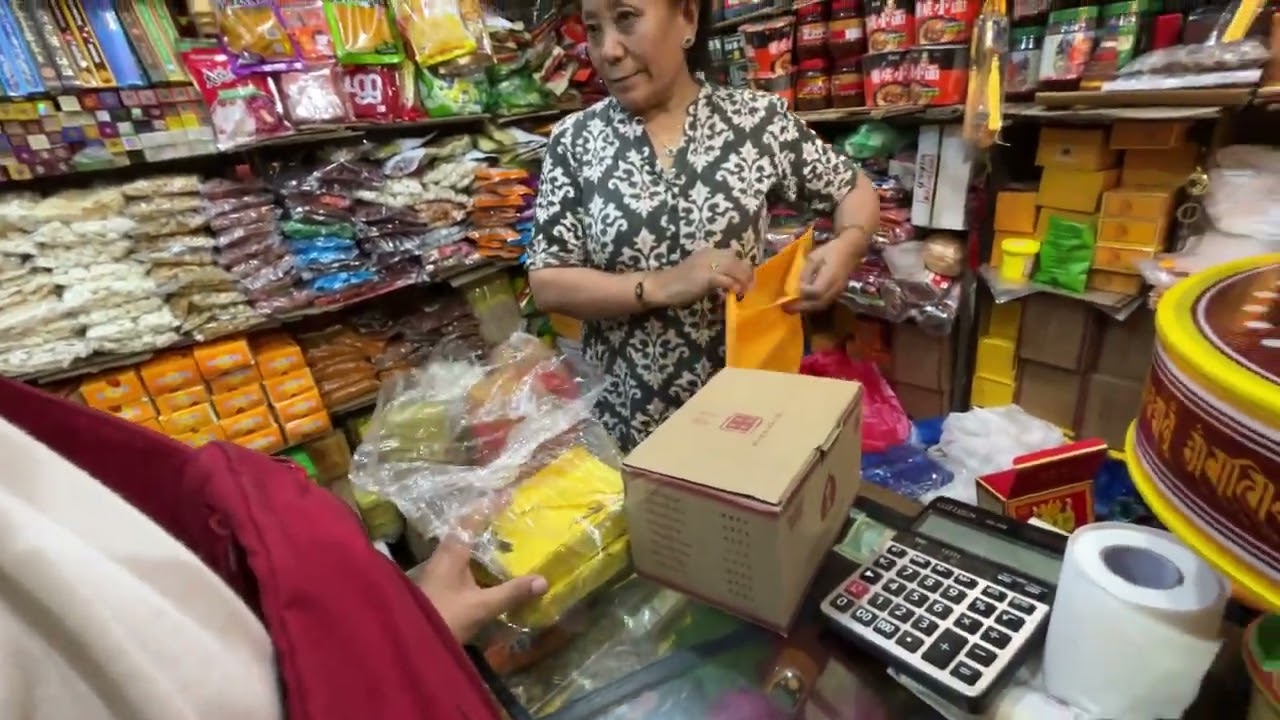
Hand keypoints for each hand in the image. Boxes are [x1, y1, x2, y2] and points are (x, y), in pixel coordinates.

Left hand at [416, 501, 547, 642]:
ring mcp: (439, 570)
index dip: (490, 506)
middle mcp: (443, 555)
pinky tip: (490, 566)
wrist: (412, 643)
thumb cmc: (445, 618)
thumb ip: (511, 593)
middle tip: (510, 513)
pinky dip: (478, 557)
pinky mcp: (440, 583)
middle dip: (487, 520)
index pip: (472, 520)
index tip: (508, 494)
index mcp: (452, 552)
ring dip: (482, 539)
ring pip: (463, 546)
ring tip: (505, 535)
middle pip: (466, 529)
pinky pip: (462, 560)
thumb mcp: (481, 607)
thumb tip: (543, 580)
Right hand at [649, 248, 752, 306]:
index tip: (747, 278)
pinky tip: (736, 292)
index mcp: (709, 252)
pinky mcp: (706, 276)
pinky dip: (733, 285)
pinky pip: (725, 279)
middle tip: (751, 286)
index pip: (733, 255)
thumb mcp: (700, 274)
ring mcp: (708, 264)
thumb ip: (715, 275)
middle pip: (736, 260)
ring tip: (746, 290)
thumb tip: (731, 282)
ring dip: (743, 279)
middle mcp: (710, 255)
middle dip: (746, 273)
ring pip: (734, 267)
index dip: (742, 266)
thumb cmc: (679, 283)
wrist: (661, 286)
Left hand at [785, 235, 864, 313]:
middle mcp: (836, 287)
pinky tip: (803, 303)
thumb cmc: (830, 251)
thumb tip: (798, 287)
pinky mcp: (837, 293)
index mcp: (830, 276)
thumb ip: (806, 273)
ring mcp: (838, 292)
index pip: (816, 291)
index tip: (793, 290)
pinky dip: (813, 306)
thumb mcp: (813, 258)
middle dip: (802, 306)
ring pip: (821, 305)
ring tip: (793, 308)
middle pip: (819, 303)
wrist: (849, 250)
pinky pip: (824, 303)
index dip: (804, 292)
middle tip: (787, 307)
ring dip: (807, 308)